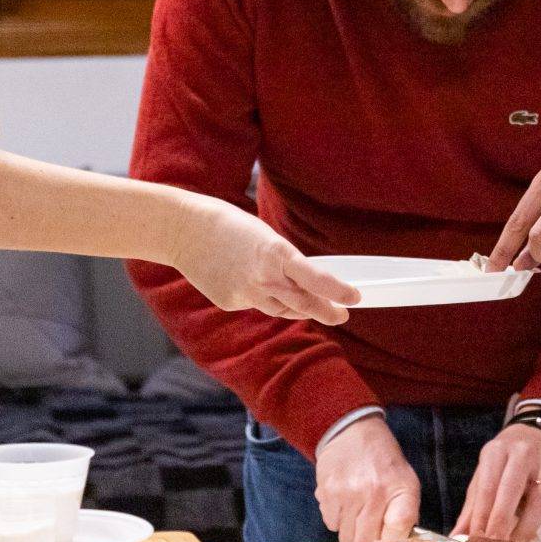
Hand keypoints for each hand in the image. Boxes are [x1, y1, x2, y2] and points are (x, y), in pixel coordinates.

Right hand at [177, 201, 357, 323]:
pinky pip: (255, 304)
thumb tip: (303, 281)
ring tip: (308, 304)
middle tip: (341, 315)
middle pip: (304, 304)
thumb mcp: (265, 237)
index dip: (339, 292)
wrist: (185, 230)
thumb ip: (284, 262)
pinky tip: (249, 281)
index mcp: (276, 254)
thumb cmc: (228, 225)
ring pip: (281, 309)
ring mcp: (246, 294)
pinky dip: (260, 297)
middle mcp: (263, 278)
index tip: (355, 298)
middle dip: (327, 312)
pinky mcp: (230, 303)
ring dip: (297, 308)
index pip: (317, 279)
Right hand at [316, 415, 420, 541]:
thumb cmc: (383, 462)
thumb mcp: (406, 483)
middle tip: (369, 531)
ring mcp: (348, 494)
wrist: (353, 431)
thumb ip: (406, 516)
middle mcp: (374, 493)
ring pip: (346, 538)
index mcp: (400, 491)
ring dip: (351, 531)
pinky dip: (337, 519)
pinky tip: (344, 502)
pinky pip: (330, 524)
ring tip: (357, 511)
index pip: (396, 537)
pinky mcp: (327, 493)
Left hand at [455, 423, 540, 541]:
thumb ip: (473, 507)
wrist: (537, 437)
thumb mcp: (485, 476)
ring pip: (538, 498)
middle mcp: (523, 452)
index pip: (487, 487)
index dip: (481, 516)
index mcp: (497, 451)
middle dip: (501, 522)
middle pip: (511, 490)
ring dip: (526, 527)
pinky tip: (536, 537)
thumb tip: (457, 538)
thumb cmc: (505, 463)